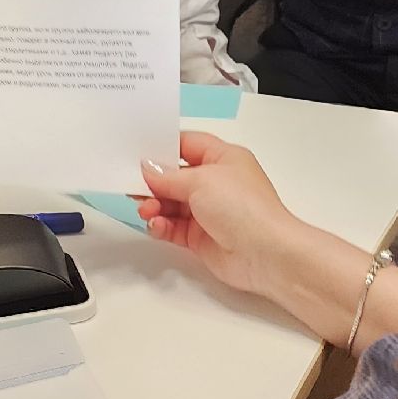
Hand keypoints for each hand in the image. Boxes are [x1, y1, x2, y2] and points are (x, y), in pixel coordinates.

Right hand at [133, 132, 314, 296]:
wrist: (265, 254)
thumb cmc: (244, 208)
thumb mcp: (201, 180)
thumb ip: (169, 176)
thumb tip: (148, 170)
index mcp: (224, 158)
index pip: (188, 144)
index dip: (164, 147)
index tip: (138, 153)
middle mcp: (216, 182)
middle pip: (175, 176)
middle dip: (153, 182)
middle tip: (132, 185)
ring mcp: (209, 210)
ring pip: (171, 203)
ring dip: (154, 205)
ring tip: (146, 210)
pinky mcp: (201, 236)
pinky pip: (173, 227)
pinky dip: (161, 225)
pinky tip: (156, 225)